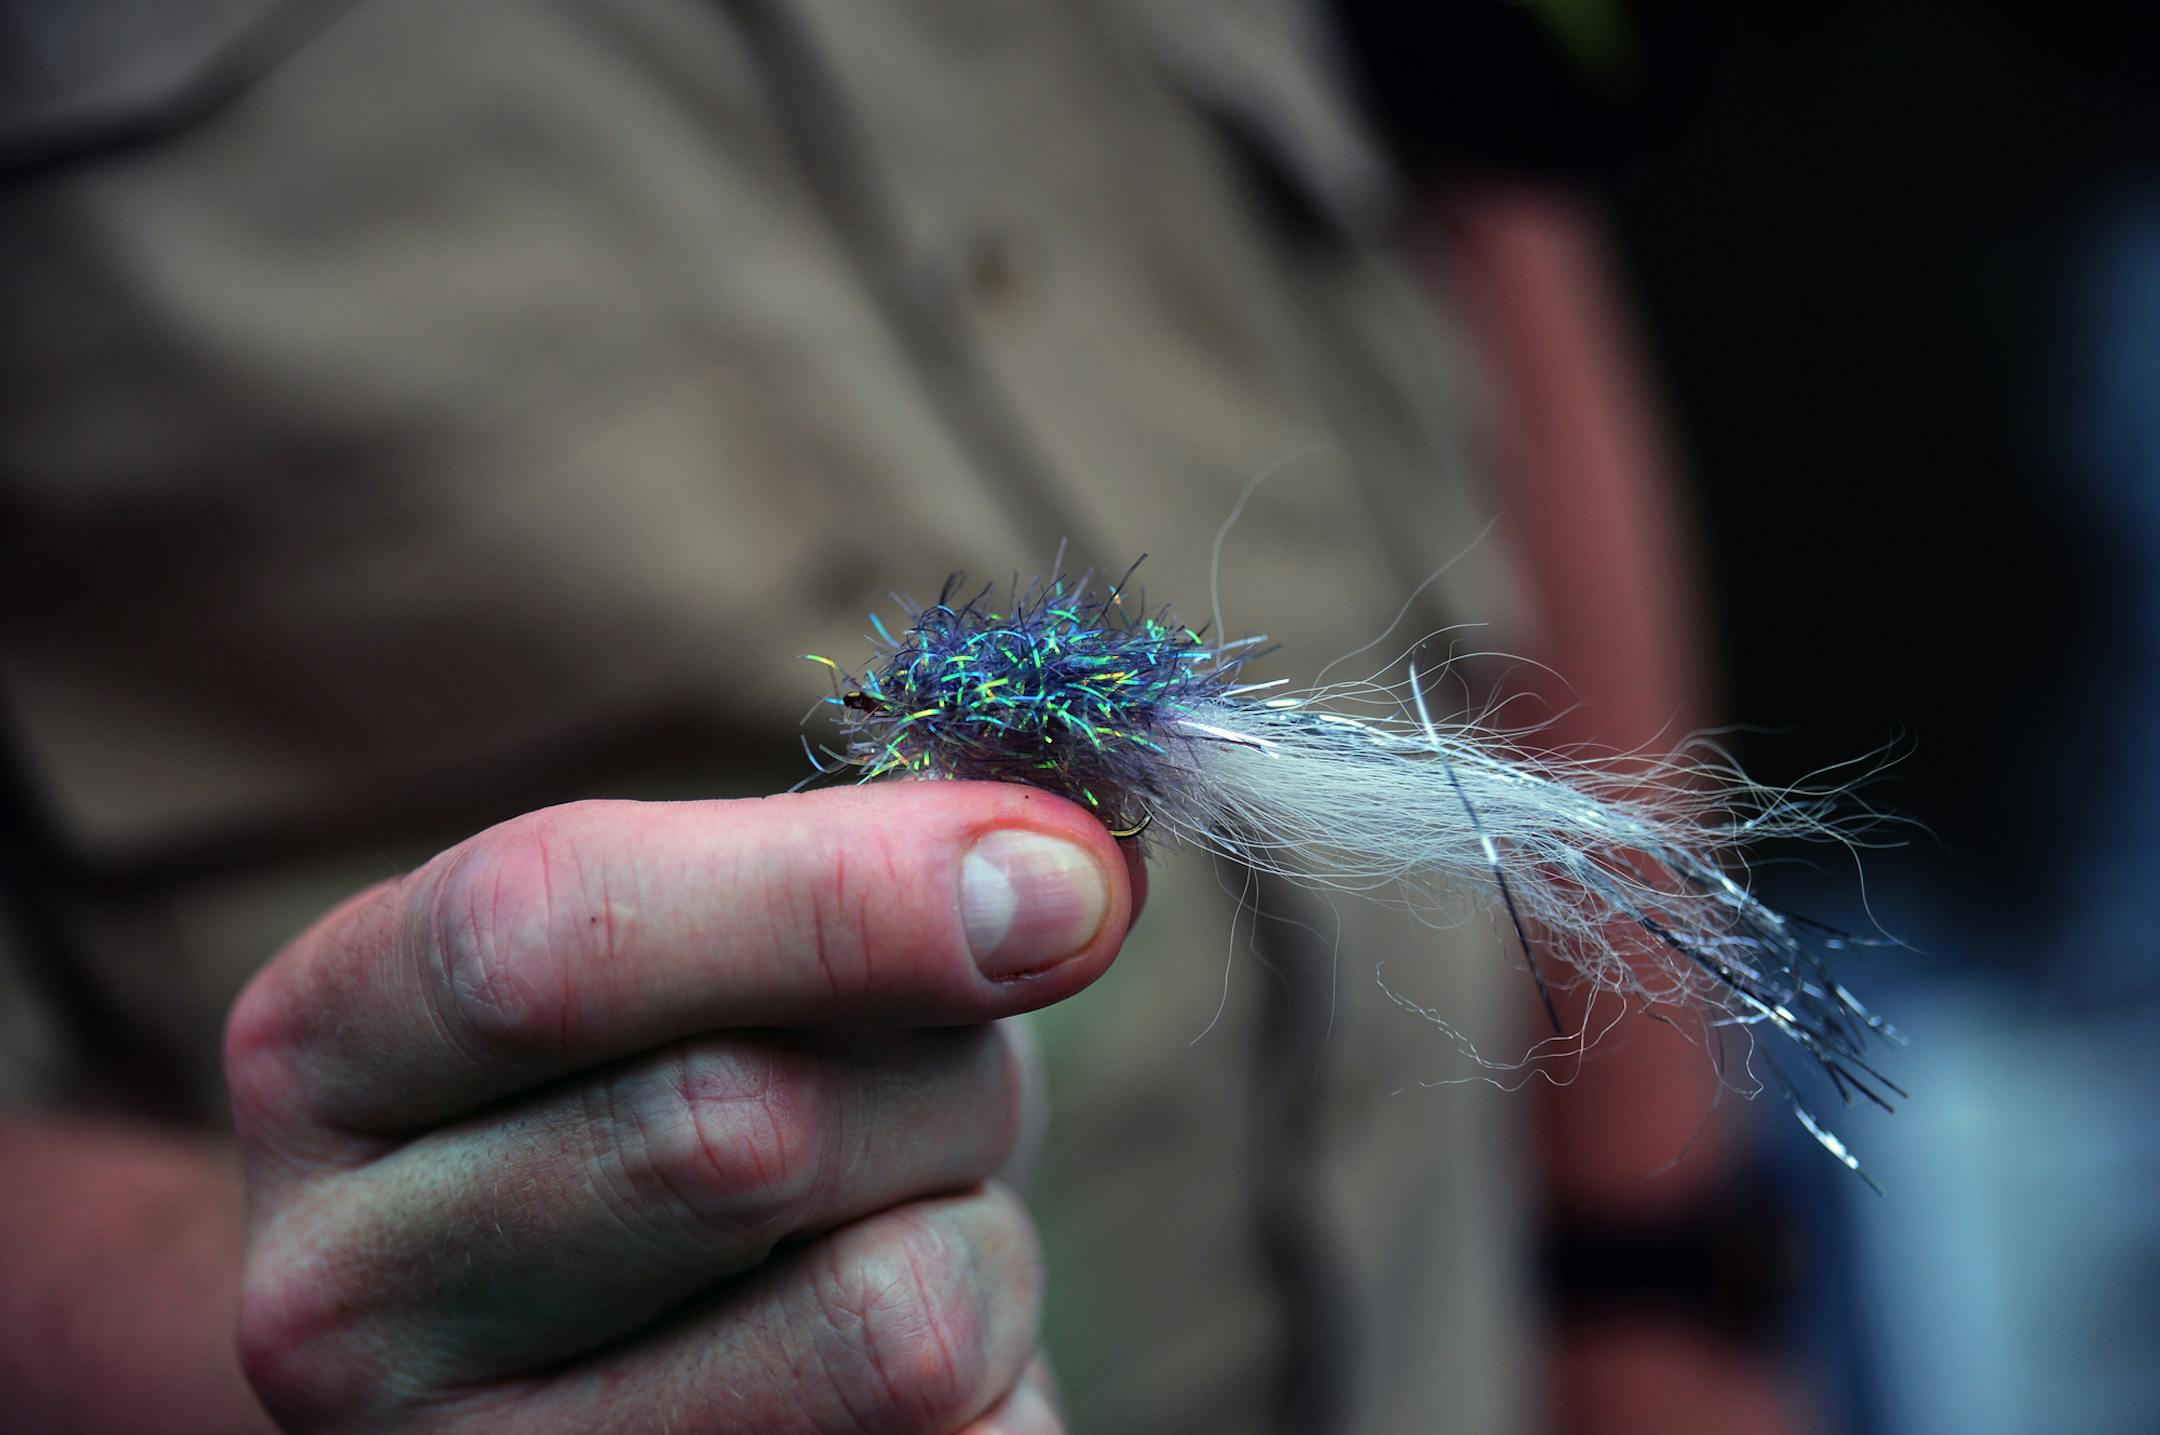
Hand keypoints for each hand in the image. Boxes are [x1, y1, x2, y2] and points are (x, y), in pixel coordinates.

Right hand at [223, 784, 1138, 1433]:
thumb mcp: (719, 950)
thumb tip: (1073, 885)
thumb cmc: (689, 1084)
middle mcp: (341, 1297)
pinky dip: (1003, 1388)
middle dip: (933, 1080)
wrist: (612, 1345)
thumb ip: (855, 887)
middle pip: (747, 1131)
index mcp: (329, 1046)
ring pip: (897, 1325)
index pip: (541, 940)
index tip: (1065, 873)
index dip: (839, 892)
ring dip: (981, 1244)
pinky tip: (892, 1381)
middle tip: (931, 1091)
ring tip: (895, 1238)